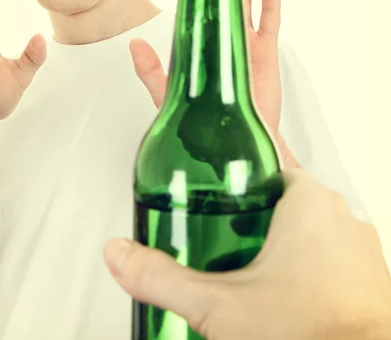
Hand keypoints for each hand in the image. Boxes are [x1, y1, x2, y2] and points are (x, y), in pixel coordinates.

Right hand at [105, 169, 390, 339]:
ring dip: (277, 242)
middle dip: (250, 215)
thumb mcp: (217, 305)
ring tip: (244, 267)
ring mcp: (361, 253)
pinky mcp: (369, 284)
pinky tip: (280, 294)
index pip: (265, 163)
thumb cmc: (313, 337)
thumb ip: (161, 276)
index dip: (235, 176)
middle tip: (220, 236)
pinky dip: (304, 268)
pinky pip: (329, 258)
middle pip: (281, 197)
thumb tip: (120, 254)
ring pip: (308, 229)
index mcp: (308, 203)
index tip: (215, 190)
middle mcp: (342, 220)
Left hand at [131, 0, 289, 160]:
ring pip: (243, 1)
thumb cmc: (202, 119)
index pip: (193, 3)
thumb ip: (152, 71)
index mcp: (201, 42)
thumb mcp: (171, 93)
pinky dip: (270, 2)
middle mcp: (222, 36)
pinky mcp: (264, 54)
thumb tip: (133, 44)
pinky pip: (269, 22)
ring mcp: (243, 43)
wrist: (232, 139)